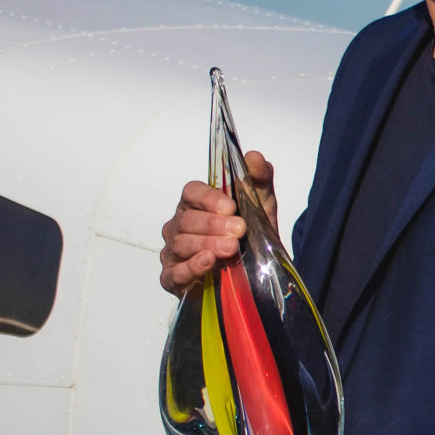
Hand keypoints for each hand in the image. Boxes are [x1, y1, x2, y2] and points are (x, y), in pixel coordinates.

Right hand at [158, 149, 276, 295]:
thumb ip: (258, 179)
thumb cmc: (250, 235)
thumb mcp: (261, 205)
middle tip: (239, 230)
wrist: (257, 271)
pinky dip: (190, 267)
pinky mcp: (173, 278)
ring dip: (207, 244)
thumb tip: (254, 157)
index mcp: (195, 204)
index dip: (208, 198)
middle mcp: (179, 226)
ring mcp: (173, 252)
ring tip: (231, 248)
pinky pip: (174, 273)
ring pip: (181, 244)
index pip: (191, 192)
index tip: (230, 206)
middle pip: (187, 220)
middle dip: (213, 224)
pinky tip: (207, 262)